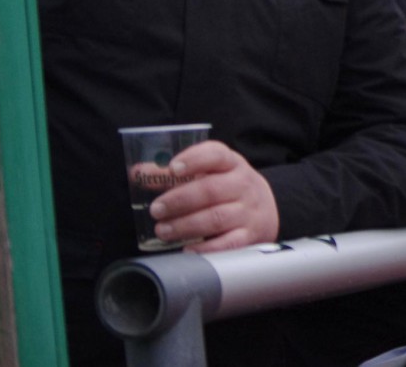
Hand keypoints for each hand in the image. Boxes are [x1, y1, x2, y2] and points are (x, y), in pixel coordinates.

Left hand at [149, 140, 278, 252]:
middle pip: (211, 190)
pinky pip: (228, 244)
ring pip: (216, 218)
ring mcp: (248, 212)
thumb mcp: (211, 173)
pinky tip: (187, 250)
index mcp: (232, 164)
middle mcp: (243, 185)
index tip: (173, 168)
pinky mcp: (249, 236)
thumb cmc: (229, 188)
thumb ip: (175, 174)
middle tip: (156, 209)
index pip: (216, 155)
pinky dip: (206, 249)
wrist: (268, 209)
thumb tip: (137, 172)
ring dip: (185, 225)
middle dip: (179, 200)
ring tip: (162, 230)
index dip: (194, 160)